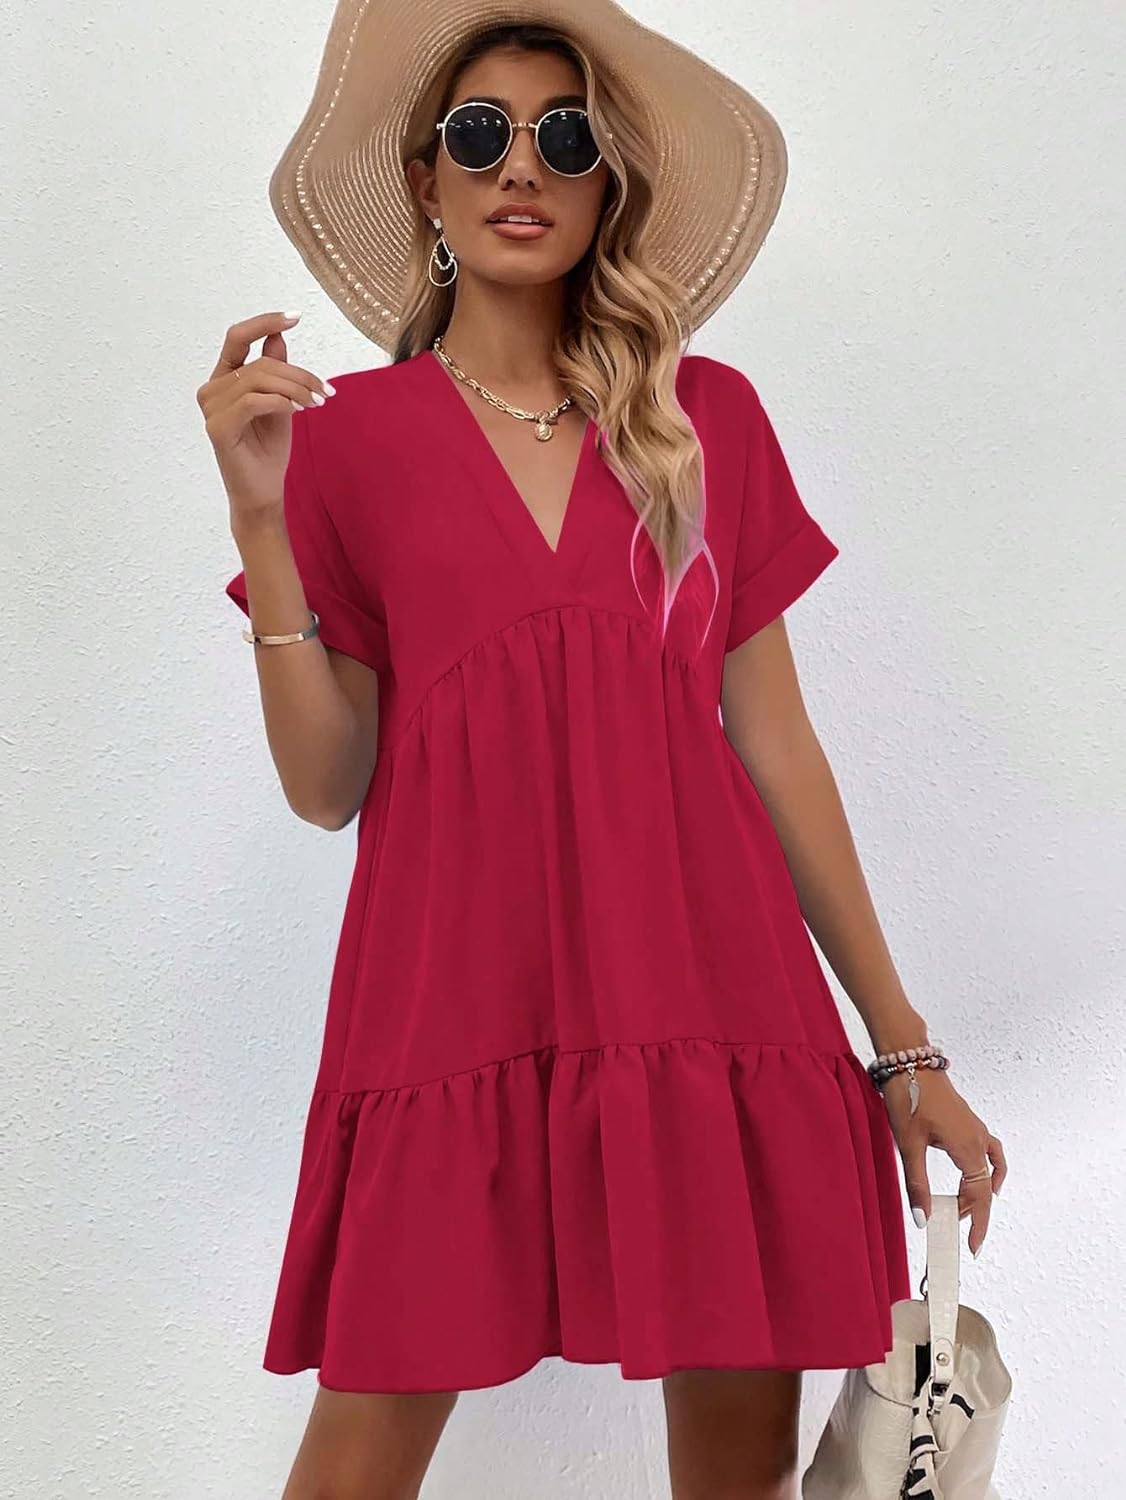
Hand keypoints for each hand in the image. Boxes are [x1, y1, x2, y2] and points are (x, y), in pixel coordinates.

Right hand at [195, 311, 334, 523]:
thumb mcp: (280, 402)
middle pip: (259, 362)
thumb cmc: (268, 451)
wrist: (263, 492)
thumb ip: (276, 371)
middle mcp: (212, 390)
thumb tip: (278, 336)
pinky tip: (299, 411)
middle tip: (325, 391)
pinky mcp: (218, 428)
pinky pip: (254, 401)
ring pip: (259, 379)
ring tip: (317, 403)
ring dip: (295, 388)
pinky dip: (281, 402)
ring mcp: (211, 409)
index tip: (296, 316)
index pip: (238, 337)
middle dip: (299, 374)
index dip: (264, 322)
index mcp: (224, 380)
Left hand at [881, 1066, 1006, 1257]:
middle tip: (956, 1230)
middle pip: (984, 1188)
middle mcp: (978, 1140)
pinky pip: (990, 1152)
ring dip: (976, 1193)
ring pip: (987, 1172)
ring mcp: (976, 1130)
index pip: (978, 1197)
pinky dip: (990, 1169)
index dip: (976, 1224)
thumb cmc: (908, 1098)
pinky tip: (982, 1177)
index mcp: (967, 1148)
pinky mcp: (969, 1123)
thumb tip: (923, 1218)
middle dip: (972, 1212)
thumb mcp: (908, 1145)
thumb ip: (917, 1184)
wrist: (909, 1062)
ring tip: (959, 1208)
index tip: (971, 1247)